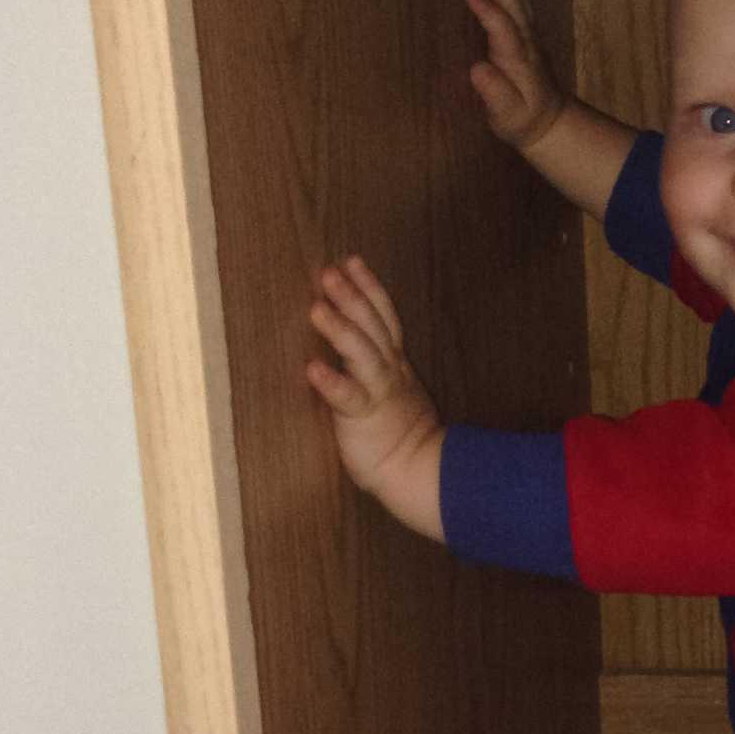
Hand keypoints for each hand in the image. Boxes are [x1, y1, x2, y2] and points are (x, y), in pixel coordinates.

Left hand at [307, 258, 446, 542]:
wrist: (421, 471)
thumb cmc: (402, 436)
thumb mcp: (395, 392)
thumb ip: (376, 370)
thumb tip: (353, 351)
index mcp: (395, 364)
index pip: (384, 317)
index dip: (369, 288)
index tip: (352, 261)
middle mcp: (389, 371)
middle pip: (373, 325)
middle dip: (353, 296)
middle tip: (331, 271)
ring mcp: (379, 391)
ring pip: (362, 352)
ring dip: (341, 328)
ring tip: (318, 308)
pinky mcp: (364, 417)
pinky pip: (347, 396)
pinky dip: (331, 382)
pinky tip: (312, 369)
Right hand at [466, 0, 568, 151]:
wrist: (550, 121)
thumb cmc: (522, 120)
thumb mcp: (507, 115)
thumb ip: (495, 94)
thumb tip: (478, 69)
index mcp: (517, 59)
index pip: (503, 29)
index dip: (487, 11)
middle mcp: (526, 41)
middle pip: (512, 4)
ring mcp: (530, 34)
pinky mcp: (528, 33)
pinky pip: (519, 0)